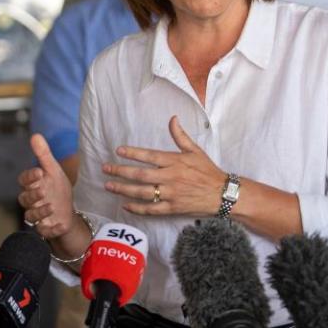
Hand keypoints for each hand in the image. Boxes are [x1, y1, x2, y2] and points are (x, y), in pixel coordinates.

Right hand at [18, 134, 74, 238]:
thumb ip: (44, 155)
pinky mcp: (45, 229)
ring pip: (31, 216)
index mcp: (33, 185)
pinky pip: (45, 231)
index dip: (30, 177)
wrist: (66, 212)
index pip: (24, 180)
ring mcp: (37, 216)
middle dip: (33, 194)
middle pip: (24, 199)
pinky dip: (52, 229)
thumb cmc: (57, 189)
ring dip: (40, 212)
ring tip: (51, 206)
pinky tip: (60, 225)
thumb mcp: (54, 171)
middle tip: (43, 190)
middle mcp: (32, 201)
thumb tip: (35, 135)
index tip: (39, 172)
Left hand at [102, 115, 223, 216]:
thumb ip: (180, 136)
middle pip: (140, 174)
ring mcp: (171, 194)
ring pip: (142, 192)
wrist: (222, 193)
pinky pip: (151, 209)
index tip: (119, 151)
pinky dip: (137, 208)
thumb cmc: (208, 171)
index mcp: (175, 161)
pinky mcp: (172, 208)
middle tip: (106, 168)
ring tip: (109, 185)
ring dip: (123, 189)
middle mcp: (170, 177)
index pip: (149, 156)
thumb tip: (173, 118)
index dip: (133, 153)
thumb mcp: (195, 151)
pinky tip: (125, 205)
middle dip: (120, 171)